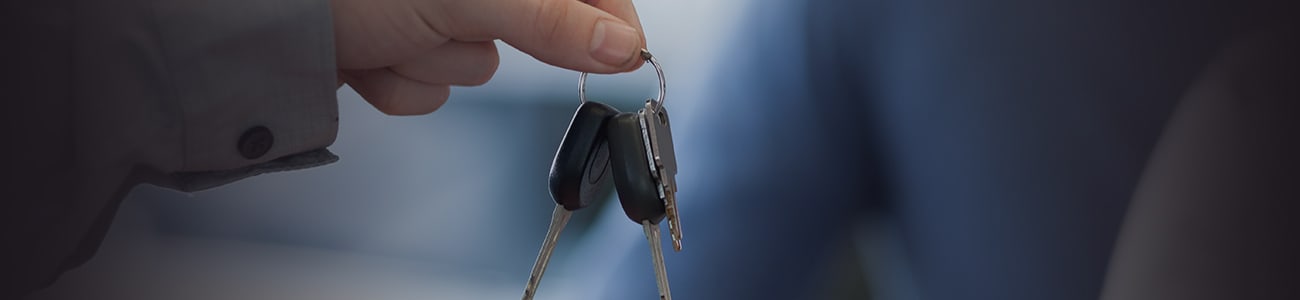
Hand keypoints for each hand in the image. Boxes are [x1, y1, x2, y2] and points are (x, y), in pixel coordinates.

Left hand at [331, 0, 646, 114]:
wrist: (256, 17)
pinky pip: (426, 86)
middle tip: (442, 22)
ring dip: (431, 62)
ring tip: (391, 33)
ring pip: (471, 63)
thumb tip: (621, 44)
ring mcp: (424, 8)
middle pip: (525, 26)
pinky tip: (367, 56)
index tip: (624, 51)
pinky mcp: (392, 45)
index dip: (605, 15)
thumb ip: (552, 19)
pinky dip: (398, 82)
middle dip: (477, 37)